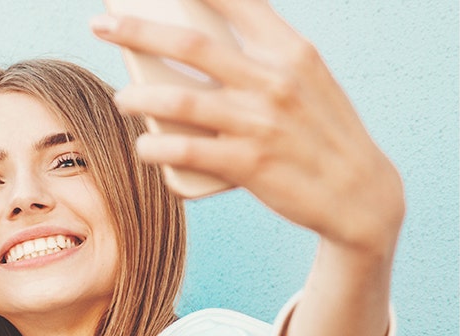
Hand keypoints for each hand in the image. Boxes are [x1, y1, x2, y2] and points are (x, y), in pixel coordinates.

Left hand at [93, 0, 402, 256]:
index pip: (238, 2)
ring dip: (138, 98)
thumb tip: (203, 43)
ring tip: (123, 100)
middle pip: (190, 43)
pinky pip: (187, 151)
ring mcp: (261, 122)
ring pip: (180, 101)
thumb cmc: (321, 131)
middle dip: (136, 30)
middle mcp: (275, 80)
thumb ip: (266, 58)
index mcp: (291, 51)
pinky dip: (156, 149)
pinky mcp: (250, 164)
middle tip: (99, 25)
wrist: (360, 193)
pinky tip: (144, 147)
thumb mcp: (307, 80)